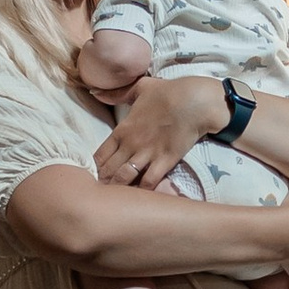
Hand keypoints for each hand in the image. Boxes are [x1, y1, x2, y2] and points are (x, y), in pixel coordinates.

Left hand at [92, 71, 228, 186]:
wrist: (193, 100)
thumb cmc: (167, 93)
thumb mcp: (139, 88)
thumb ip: (116, 94)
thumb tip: (95, 91)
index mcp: (123, 130)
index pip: (100, 154)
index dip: (95, 167)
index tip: (94, 174)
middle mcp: (131, 144)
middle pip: (108, 170)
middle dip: (103, 181)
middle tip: (100, 192)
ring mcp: (147, 154)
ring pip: (124, 178)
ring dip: (118, 188)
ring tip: (115, 199)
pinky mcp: (165, 162)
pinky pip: (149, 182)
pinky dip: (143, 191)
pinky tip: (140, 198)